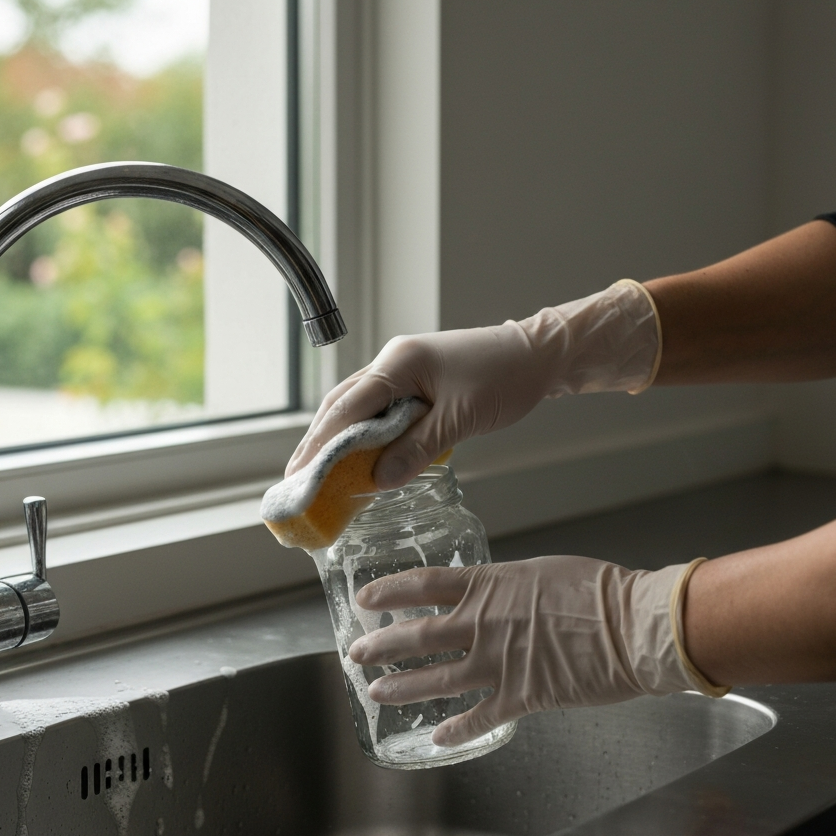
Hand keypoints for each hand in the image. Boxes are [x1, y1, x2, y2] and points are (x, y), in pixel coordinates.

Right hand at [287, 281, 659, 490]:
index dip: (319, 444)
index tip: (299, 474)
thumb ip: (416, 449)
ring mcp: (403, 369)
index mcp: (398, 364)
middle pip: (341, 405)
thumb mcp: (461, 420)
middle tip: (295, 479)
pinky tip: (357, 456)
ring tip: (316, 471)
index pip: (347, 408)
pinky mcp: (416, 381)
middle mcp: (393, 363)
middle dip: (317, 442)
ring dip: (336, 438)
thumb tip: (376, 481)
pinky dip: (363, 433)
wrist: (540, 355)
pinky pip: (378, 409)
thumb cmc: (506, 378)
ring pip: (357, 406)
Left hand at [347, 557, 710, 746]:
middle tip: (356, 652)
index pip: (425, 585)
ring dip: (403, 688)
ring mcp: (499, 662)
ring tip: (376, 693)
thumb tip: (497, 595)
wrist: (633, 625)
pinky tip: (439, 738)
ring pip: (437, 679)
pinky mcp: (522, 696)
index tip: (365, 598)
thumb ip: (510, 587)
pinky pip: (480, 717)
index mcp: (490, 585)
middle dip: (381, 645)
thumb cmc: (599, 591)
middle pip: (418, 635)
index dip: (390, 592)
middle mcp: (484, 623)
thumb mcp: (543, 572)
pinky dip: (457, 731)